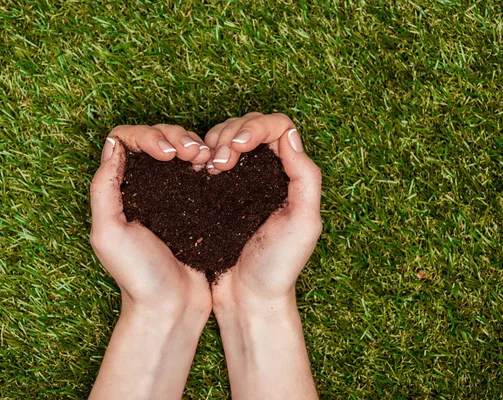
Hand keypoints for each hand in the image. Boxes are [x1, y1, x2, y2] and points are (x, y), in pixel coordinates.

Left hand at [90, 124, 211, 312]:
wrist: (174, 306)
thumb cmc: (139, 275)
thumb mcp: (108, 233)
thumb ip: (103, 188)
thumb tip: (113, 144)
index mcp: (119, 189)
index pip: (126, 140)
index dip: (147, 136)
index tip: (166, 154)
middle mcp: (144, 185)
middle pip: (155, 137)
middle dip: (175, 136)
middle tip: (192, 154)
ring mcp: (171, 192)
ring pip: (179, 147)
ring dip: (193, 143)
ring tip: (205, 158)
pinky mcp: (195, 202)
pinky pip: (199, 168)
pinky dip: (207, 159)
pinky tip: (214, 167)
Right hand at [205, 113, 321, 399]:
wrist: (247, 298)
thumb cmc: (277, 267)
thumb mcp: (304, 223)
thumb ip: (305, 177)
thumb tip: (289, 135)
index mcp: (290, 175)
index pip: (277, 127)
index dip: (255, 127)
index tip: (237, 147)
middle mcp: (267, 173)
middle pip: (249, 126)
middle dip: (231, 134)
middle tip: (220, 163)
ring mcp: (240, 181)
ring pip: (226, 138)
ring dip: (214, 142)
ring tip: (209, 167)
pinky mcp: (217, 193)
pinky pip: (209, 159)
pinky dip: (202, 157)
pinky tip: (197, 171)